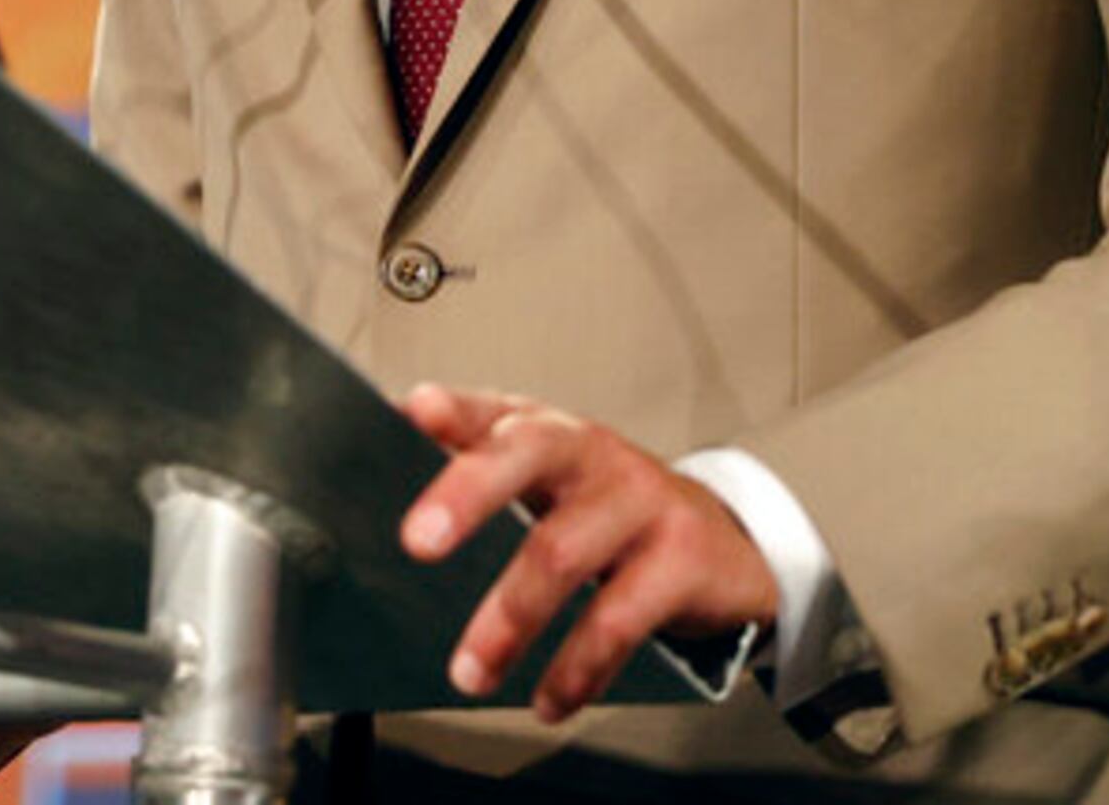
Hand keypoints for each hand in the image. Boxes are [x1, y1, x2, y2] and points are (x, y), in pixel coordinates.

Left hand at [398, 384, 775, 720]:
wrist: (726, 542)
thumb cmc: (607, 510)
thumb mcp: (546, 484)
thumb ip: (475, 475)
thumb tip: (382, 470)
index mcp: (546, 430)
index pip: (491, 410)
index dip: (452, 409)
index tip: (413, 411)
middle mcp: (591, 453)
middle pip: (526, 458)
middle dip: (466, 496)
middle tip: (417, 543)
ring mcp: (642, 500)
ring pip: (562, 552)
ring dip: (507, 622)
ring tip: (470, 673)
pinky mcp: (682, 558)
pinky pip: (618, 618)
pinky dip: (576, 668)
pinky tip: (550, 699)